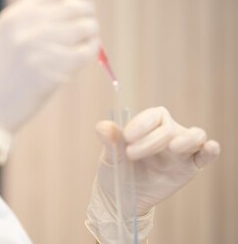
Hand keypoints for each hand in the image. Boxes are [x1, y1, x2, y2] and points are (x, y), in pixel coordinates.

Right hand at [0, 0, 99, 162]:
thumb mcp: (7, 31)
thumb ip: (33, 6)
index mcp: (16, 14)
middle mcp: (28, 27)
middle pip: (78, 6)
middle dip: (88, 14)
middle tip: (85, 26)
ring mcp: (40, 48)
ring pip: (87, 27)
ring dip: (91, 34)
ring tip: (83, 43)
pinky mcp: (53, 71)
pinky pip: (87, 52)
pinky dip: (90, 51)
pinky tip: (82, 56)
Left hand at [97, 106, 219, 214]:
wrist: (123, 196)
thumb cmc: (116, 171)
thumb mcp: (110, 158)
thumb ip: (110, 142)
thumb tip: (102, 126)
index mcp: (147, 126)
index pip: (154, 115)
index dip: (142, 123)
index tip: (127, 137)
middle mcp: (167, 134)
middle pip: (170, 127)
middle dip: (151, 140)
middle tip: (131, 154)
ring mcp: (180, 151)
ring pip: (195, 135)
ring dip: (187, 138)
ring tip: (172, 147)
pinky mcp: (189, 167)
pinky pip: (205, 155)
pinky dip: (210, 150)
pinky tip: (209, 148)